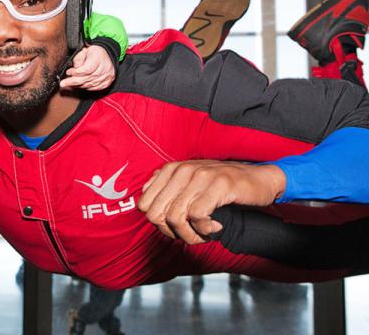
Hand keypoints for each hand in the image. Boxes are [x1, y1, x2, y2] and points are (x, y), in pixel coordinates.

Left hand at [59, 44, 114, 90]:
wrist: (108, 56)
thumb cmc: (95, 53)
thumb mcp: (85, 50)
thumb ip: (78, 58)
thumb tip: (73, 68)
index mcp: (99, 59)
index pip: (86, 70)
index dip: (75, 72)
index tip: (68, 72)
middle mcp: (104, 69)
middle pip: (86, 79)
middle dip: (72, 82)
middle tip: (63, 83)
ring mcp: (106, 77)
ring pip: (88, 85)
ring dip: (77, 85)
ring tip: (69, 83)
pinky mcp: (106, 83)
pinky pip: (93, 88)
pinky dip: (84, 87)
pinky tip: (78, 85)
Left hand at [137, 160, 285, 244]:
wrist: (260, 179)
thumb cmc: (223, 186)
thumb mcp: (191, 184)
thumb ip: (167, 190)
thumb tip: (146, 208)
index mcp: (171, 170)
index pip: (144, 205)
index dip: (159, 224)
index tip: (176, 228)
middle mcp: (182, 170)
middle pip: (157, 214)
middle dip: (172, 232)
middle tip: (191, 235)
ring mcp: (200, 176)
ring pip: (176, 217)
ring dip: (190, 235)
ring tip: (205, 234)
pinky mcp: (219, 185)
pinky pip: (198, 216)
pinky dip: (205, 230)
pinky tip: (216, 227)